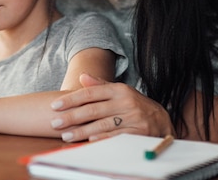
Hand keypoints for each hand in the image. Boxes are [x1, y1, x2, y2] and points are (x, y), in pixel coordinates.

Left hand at [49, 73, 173, 141]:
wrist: (161, 119)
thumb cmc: (134, 104)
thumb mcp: (119, 91)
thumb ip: (100, 85)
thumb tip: (82, 76)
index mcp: (119, 90)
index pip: (90, 93)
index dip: (71, 99)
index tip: (56, 105)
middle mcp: (126, 102)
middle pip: (93, 110)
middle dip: (72, 117)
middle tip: (55, 122)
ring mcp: (133, 118)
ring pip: (102, 125)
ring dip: (82, 132)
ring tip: (66, 135)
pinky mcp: (138, 133)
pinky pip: (116, 137)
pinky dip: (102, 139)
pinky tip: (89, 141)